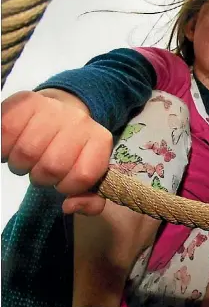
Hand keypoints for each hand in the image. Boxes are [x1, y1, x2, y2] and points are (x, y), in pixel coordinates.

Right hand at [2, 90, 111, 214]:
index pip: (83, 176)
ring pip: (26, 152)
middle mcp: (80, 121)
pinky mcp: (27, 101)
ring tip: (26, 158)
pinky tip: (11, 146)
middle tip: (39, 168)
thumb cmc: (71, 152)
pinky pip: (7, 131)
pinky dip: (4, 147)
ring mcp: (54, 109)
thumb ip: (90, 201)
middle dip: (41, 177)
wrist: (57, 114)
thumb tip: (69, 206)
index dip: (66, 186)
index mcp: (100, 140)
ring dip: (20, 164)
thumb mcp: (88, 176)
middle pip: (52, 166)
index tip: (62, 181)